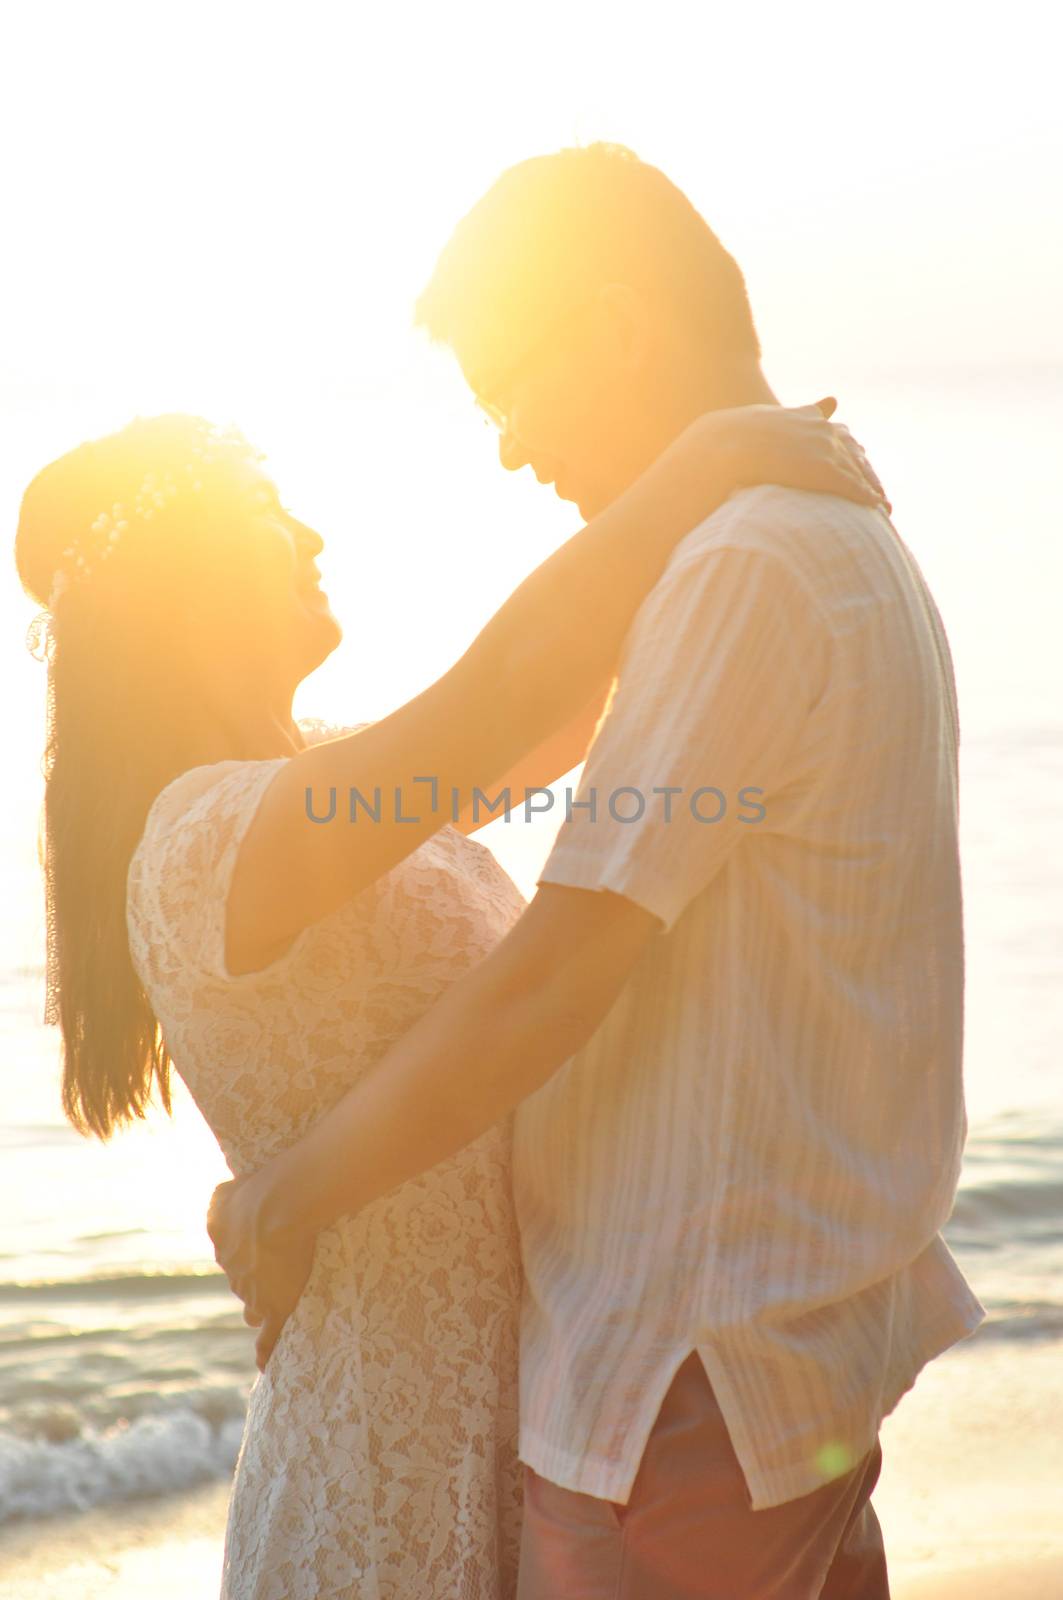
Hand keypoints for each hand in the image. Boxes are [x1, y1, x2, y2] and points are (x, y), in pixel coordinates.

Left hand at [207, 1171, 316, 1371]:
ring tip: (275, 1309)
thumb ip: (220, 1198)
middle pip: (242, 1283)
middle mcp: (233, 1271)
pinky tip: (264, 1365)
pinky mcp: (274, 1308)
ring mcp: (253, 1293)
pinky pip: (268, 1338)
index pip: (231, 1255)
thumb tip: (218, 1195)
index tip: (259, 1249)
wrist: (278, 1207)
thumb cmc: (258, 1190)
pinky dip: (265, 1352)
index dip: (246, 1253)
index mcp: (222, 1242)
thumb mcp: (227, 1190)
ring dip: (262, 1308)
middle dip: (255, 1280)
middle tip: (276, 1272)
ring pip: (253, 1308)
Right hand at [722, 396, 890, 512]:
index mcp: (810, 419)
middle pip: (856, 456)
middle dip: (869, 475)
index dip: (853, 455)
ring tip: (884, 505)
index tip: (862, 465)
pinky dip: (867, 497)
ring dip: (873, 490)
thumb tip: (797, 416)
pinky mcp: (824, 470)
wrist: (730, 443)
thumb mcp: (765, 420)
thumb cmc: (737, 435)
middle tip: (880, 493)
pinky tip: (876, 507)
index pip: (841, 437)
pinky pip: (852, 486)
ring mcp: (826, 449)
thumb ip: (786, 420)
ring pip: (859, 473)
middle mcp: (824, 430)